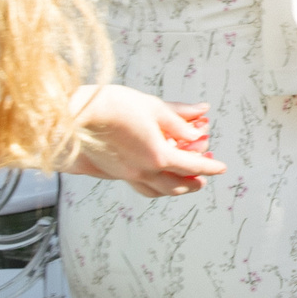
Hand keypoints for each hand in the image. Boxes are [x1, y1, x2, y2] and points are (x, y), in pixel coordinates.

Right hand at [68, 86, 228, 197]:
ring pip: (158, 190)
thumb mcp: (154, 107)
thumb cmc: (114, 106)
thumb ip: (180, 118)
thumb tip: (201, 120)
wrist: (75, 115)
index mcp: (158, 155)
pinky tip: (156, 178)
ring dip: (175, 188)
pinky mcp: (113, 173)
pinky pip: (141, 187)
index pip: (192, 165)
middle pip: (177, 184)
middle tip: (204, 178)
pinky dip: (155, 187)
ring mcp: (127, 175)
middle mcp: (144, 170)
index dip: (210, 166)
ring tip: (184, 182)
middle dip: (194, 182)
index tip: (221, 168)